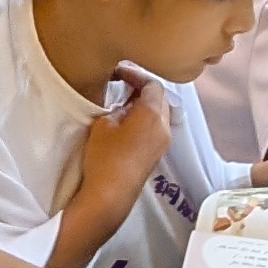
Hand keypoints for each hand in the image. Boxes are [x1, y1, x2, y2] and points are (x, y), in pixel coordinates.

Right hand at [74, 77, 173, 206]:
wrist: (110, 195)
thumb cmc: (104, 158)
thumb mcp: (103, 123)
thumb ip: (116, 107)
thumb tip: (123, 106)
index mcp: (153, 113)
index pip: (152, 84)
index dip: (136, 74)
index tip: (119, 72)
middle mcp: (163, 126)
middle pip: (160, 98)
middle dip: (142, 88)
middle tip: (121, 84)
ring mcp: (162, 142)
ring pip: (159, 114)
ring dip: (144, 105)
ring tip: (122, 103)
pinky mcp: (156, 154)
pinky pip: (155, 128)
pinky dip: (145, 120)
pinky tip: (127, 122)